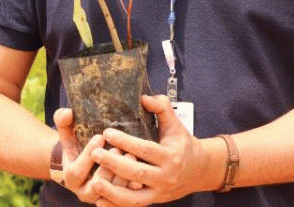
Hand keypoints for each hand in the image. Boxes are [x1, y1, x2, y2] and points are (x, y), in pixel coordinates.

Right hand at [53, 109, 142, 203]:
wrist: (86, 162)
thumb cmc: (77, 144)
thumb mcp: (68, 133)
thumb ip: (63, 121)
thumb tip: (67, 112)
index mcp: (71, 178)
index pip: (76, 172)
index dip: (87, 155)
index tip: (100, 136)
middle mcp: (85, 192)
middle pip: (96, 185)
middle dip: (108, 166)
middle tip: (117, 147)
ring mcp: (103, 197)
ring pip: (113, 193)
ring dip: (123, 176)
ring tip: (131, 156)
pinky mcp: (117, 198)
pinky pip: (126, 197)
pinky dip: (133, 186)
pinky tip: (140, 173)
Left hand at [90, 95, 209, 206]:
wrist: (197, 170)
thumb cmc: (182, 144)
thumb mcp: (176, 123)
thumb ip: (162, 107)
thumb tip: (144, 97)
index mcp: (171, 156)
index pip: (146, 150)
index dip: (126, 142)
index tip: (107, 132)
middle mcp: (166, 176)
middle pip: (138, 173)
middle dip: (115, 165)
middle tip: (96, 154)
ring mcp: (159, 192)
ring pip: (135, 197)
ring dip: (113, 192)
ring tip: (95, 183)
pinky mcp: (153, 201)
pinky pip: (133, 206)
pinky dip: (116, 206)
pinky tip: (100, 202)